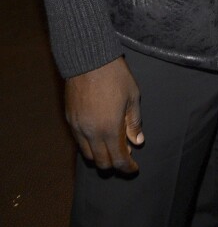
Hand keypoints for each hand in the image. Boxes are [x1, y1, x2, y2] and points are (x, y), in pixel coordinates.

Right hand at [65, 56, 143, 172]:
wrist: (89, 58)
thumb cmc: (115, 75)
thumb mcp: (132, 96)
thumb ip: (134, 122)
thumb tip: (137, 141)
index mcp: (109, 129)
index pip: (118, 160)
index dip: (127, 168)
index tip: (134, 168)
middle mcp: (90, 133)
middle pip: (101, 162)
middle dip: (114, 164)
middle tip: (126, 156)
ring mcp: (78, 127)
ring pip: (88, 154)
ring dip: (101, 156)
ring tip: (113, 146)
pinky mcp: (70, 119)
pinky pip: (79, 141)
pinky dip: (90, 145)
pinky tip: (99, 136)